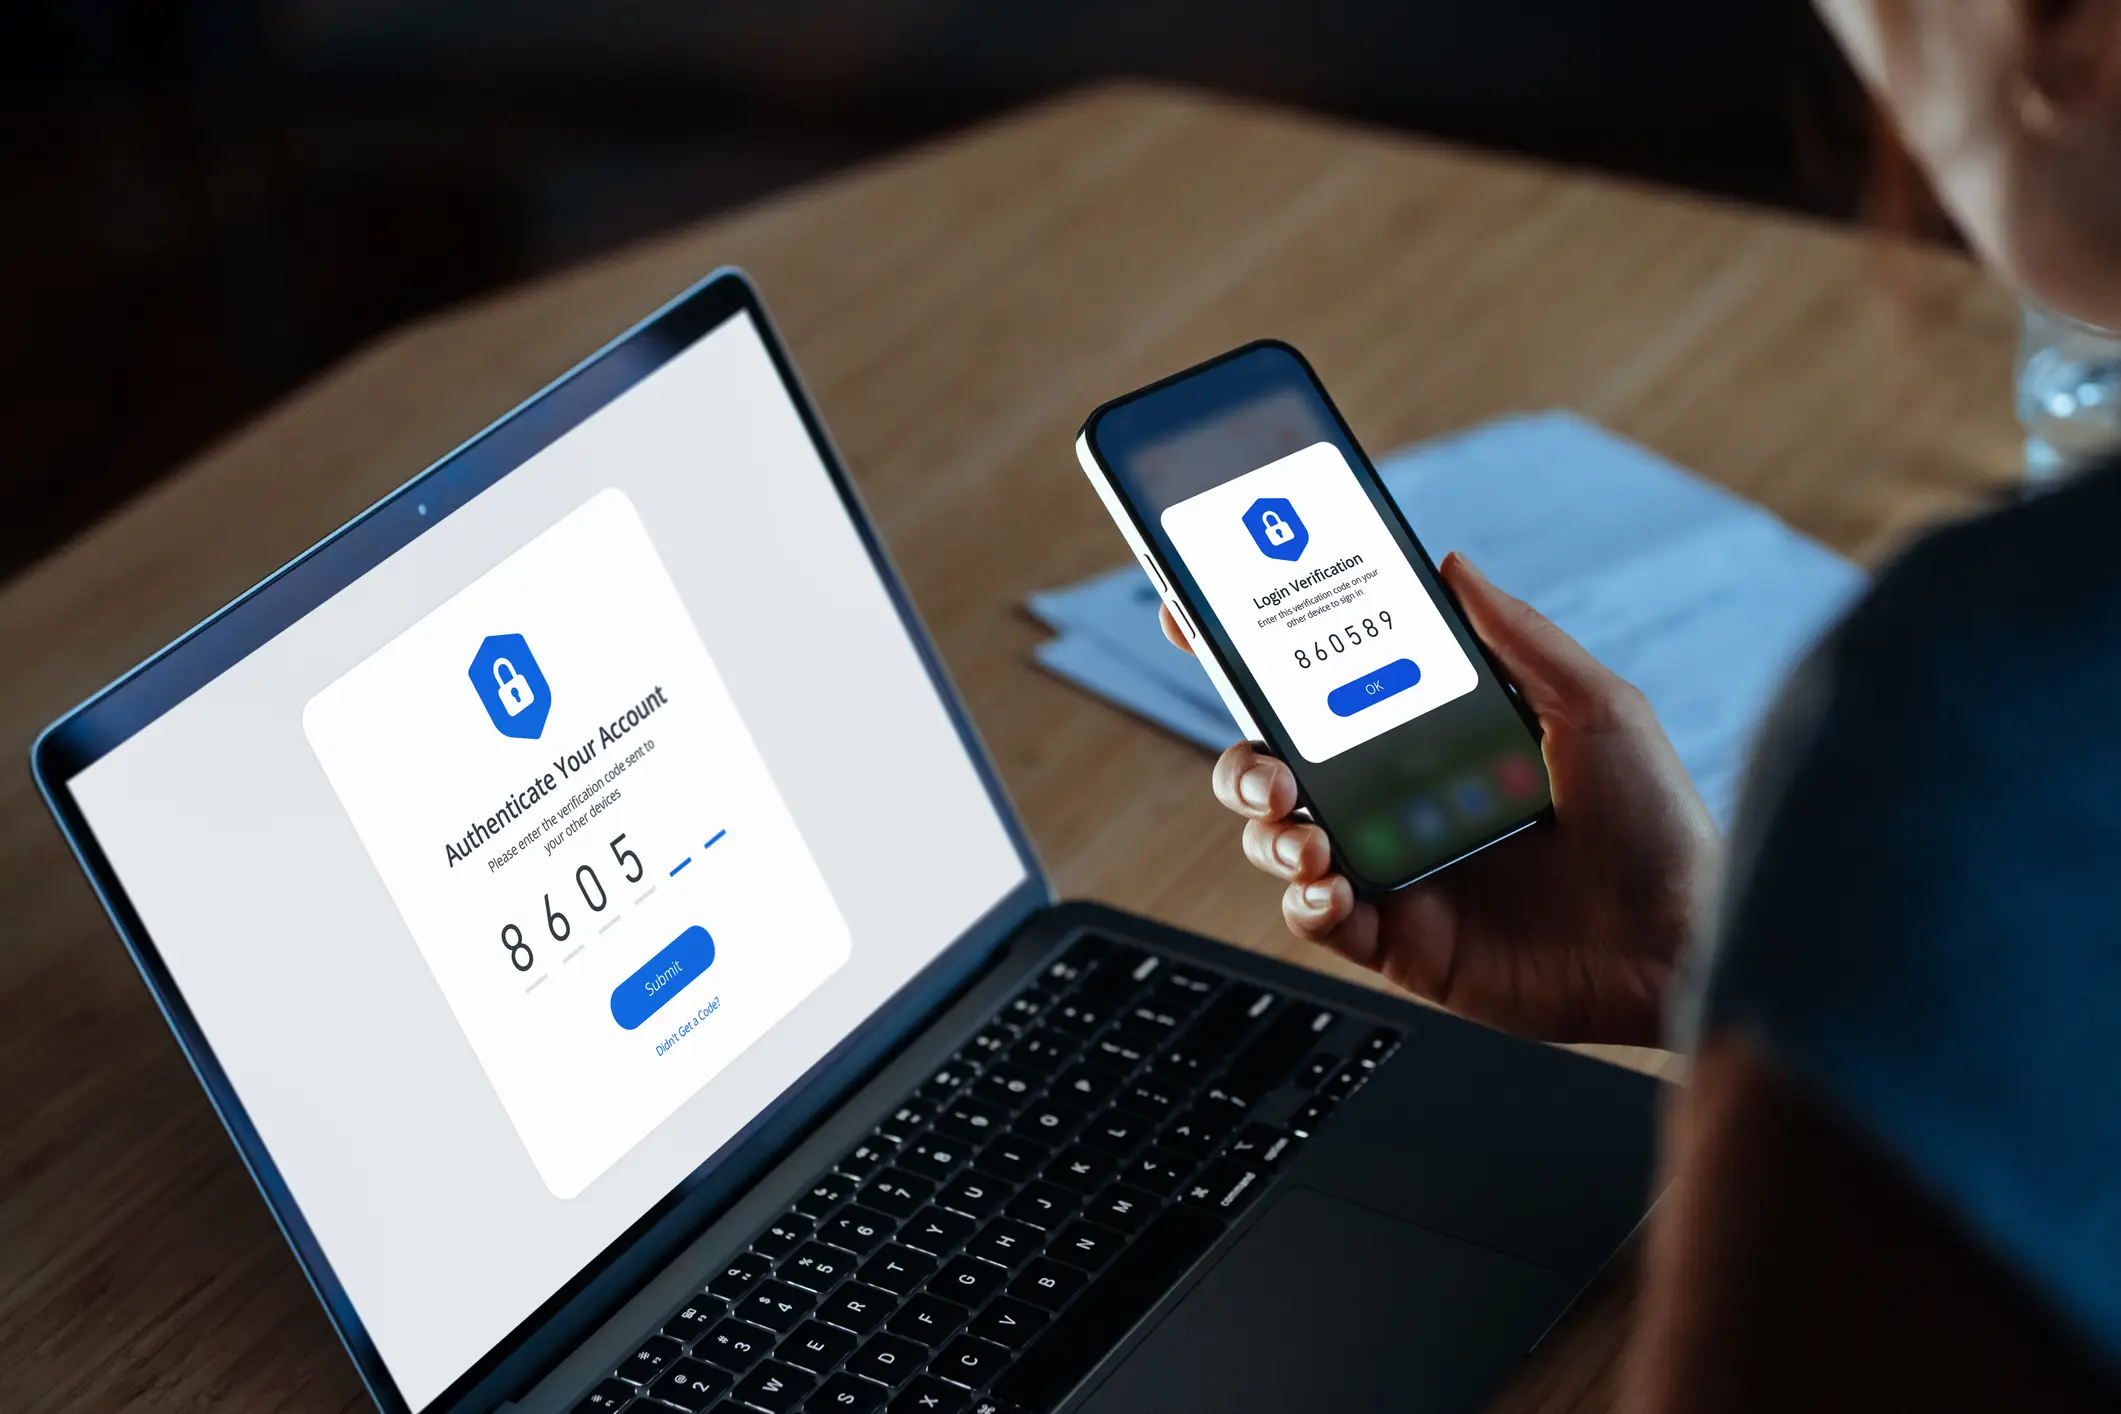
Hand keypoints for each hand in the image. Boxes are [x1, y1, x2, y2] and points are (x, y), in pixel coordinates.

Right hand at [1162, 552, 1715, 1046]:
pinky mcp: (1401, 943)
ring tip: (1304, 829)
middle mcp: (1402, 801)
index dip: (1257, 657)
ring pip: (1282, 840)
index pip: (1329, 689)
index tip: (1198, 618)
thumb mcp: (1597, 708)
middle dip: (1245, 758)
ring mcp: (1396, 871)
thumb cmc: (1660, 827)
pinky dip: (1305, 901)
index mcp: (1436, 737)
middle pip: (1280, 766)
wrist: (1690, 944)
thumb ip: (1517, 638)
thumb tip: (1450, 563)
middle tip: (1268, 763)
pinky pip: (1317, 920)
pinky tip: (1333, 886)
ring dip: (1269, 828)